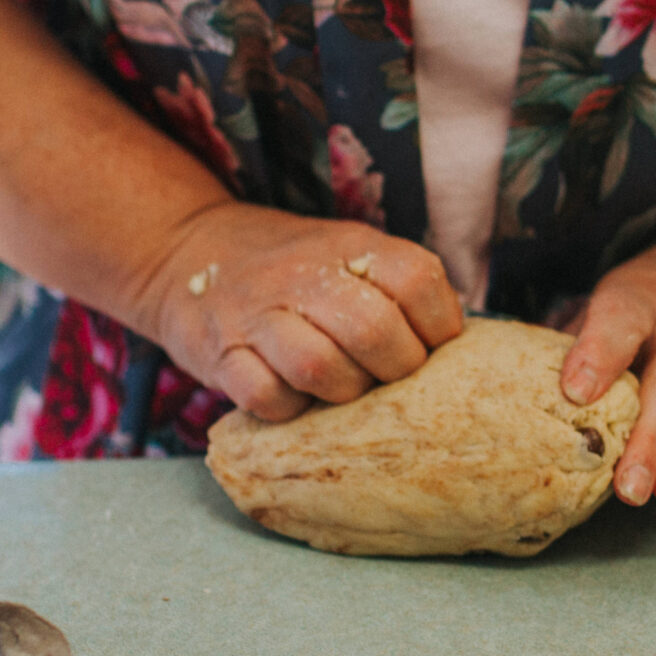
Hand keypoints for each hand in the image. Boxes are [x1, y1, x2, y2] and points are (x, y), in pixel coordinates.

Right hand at [143, 203, 465, 420]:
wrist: (188, 252)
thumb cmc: (294, 270)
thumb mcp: (350, 254)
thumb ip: (402, 289)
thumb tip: (467, 350)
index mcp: (351, 246)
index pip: (418, 281)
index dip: (438, 327)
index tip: (432, 347)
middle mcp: (305, 274)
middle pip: (374, 330)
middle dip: (396, 369)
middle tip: (390, 378)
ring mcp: (258, 315)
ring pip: (318, 366)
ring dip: (343, 391)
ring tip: (343, 389)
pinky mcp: (220, 355)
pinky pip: (265, 397)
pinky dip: (290, 409)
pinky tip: (295, 397)